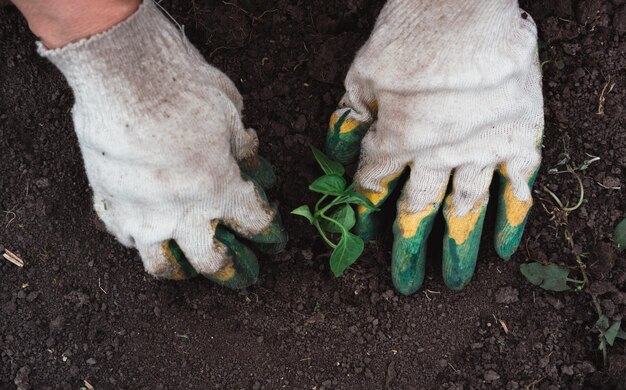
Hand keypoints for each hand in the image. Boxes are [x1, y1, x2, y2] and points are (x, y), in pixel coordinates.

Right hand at [39, 0, 286, 287]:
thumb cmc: (183, 88)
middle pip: (209, 261)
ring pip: (159, 262)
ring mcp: (141, 212)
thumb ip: (241, 143)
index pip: (254, 222)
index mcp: (220, 189)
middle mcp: (182, 212)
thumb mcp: (229, 112)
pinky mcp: (108, 200)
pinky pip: (122, 233)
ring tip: (185, 266)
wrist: (124, 73)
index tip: (274, 235)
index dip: (269, 230)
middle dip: (229, 269)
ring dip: (179, 267)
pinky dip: (137, 235)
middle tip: (238, 270)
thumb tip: (248, 153)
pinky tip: (143, 227)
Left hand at [327, 0, 543, 293]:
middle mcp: (437, 157)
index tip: (362, 238)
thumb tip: (337, 153)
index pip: (374, 189)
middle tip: (406, 284)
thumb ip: (350, 120)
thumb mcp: (362, 76)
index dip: (365, 214)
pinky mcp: (519, 137)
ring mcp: (482, 150)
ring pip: (466, 209)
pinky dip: (511, 218)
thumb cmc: (410, 34)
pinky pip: (517, 187)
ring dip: (458, 247)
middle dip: (408, 249)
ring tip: (455, 281)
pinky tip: (503, 246)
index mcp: (395, 142)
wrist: (467, 5)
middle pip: (418, 211)